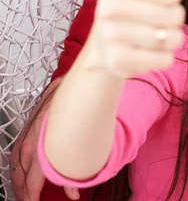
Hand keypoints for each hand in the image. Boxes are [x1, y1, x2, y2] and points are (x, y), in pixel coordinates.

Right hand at [10, 80, 79, 200]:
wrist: (76, 86)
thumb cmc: (80, 113)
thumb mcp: (83, 146)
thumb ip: (76, 170)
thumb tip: (73, 190)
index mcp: (43, 149)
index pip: (32, 181)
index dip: (32, 196)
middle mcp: (31, 142)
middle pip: (20, 175)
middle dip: (23, 191)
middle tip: (28, 200)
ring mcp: (28, 133)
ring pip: (15, 163)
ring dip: (17, 179)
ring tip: (23, 191)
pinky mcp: (29, 125)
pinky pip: (16, 150)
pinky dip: (16, 163)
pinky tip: (20, 169)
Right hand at [87, 0, 184, 77]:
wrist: (106, 45)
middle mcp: (109, 6)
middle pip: (176, 15)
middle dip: (172, 18)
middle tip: (152, 17)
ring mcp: (110, 36)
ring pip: (171, 39)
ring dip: (168, 38)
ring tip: (148, 33)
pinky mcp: (116, 62)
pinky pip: (163, 60)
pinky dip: (161, 57)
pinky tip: (144, 51)